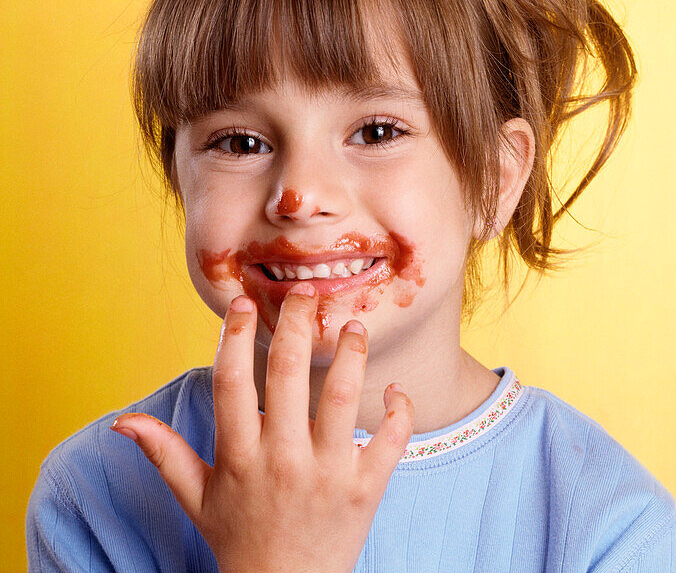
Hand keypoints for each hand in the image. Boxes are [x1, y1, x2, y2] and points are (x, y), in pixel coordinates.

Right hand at [111, 282, 412, 572]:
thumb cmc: (240, 539)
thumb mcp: (197, 498)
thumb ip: (164, 453)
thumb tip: (121, 420)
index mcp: (238, 456)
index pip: (232, 382)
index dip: (234, 336)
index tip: (243, 301)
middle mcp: (282, 459)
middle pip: (288, 374)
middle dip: (297, 324)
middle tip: (306, 293)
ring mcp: (327, 473)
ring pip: (342, 396)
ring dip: (351, 353)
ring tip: (353, 325)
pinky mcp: (366, 488)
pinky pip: (390, 438)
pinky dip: (398, 408)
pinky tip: (394, 389)